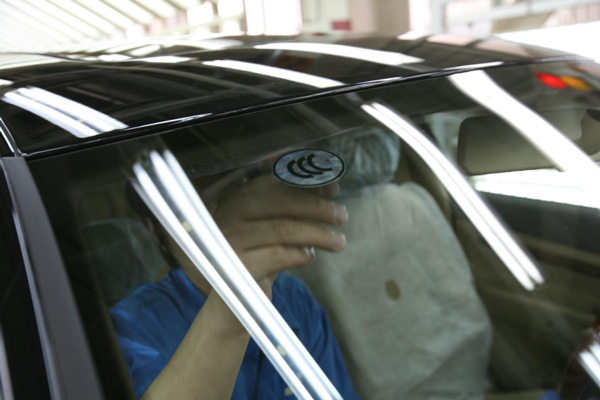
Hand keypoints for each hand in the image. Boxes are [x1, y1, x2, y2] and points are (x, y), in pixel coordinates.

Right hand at [212, 174, 347, 298]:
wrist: (229, 308)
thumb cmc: (255, 260)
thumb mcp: (272, 230)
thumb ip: (295, 207)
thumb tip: (330, 188)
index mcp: (233, 200)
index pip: (272, 183)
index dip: (306, 184)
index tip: (333, 189)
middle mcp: (227, 216)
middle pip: (279, 202)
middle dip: (316, 206)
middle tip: (341, 215)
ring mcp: (229, 242)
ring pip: (283, 229)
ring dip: (317, 233)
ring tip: (338, 242)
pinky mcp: (239, 267)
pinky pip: (280, 255)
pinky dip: (302, 254)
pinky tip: (310, 256)